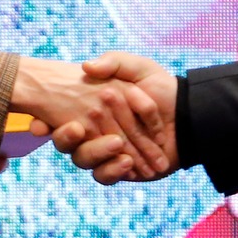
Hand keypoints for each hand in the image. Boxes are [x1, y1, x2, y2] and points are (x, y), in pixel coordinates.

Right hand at [11, 57, 170, 176]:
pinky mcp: (118, 168)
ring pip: (83, 159)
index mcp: (93, 106)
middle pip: (68, 140)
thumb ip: (113, 62)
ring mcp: (105, 150)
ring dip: (96, 154)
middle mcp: (94, 129)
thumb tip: (86, 67)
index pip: (62, 115)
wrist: (188, 113)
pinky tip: (127, 163)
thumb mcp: (138, 67)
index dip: (50, 120)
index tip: (48, 122)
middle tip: (79, 129)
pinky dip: (113, 171)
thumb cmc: (161, 87)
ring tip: (116, 145)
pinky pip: (104, 176)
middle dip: (68, 138)